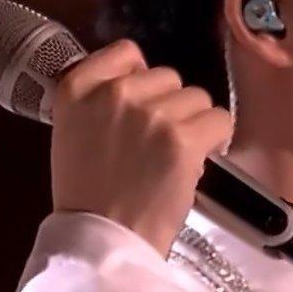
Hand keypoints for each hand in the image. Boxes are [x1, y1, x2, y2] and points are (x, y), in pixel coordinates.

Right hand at [50, 39, 232, 254]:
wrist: (103, 239)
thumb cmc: (87, 193)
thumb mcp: (73, 131)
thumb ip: (99, 99)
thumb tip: (144, 82)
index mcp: (78, 88)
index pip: (127, 52)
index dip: (141, 76)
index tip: (141, 103)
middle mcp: (114, 92)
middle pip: (167, 76)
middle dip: (169, 105)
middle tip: (155, 143)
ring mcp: (150, 113)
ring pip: (197, 97)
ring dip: (193, 124)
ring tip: (173, 157)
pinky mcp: (183, 137)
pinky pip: (219, 119)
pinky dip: (215, 140)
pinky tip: (195, 160)